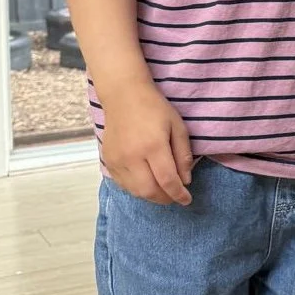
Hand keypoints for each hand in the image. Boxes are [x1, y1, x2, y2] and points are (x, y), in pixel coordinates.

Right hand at [100, 81, 193, 205]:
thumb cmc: (155, 109)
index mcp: (153, 146)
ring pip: (135, 191)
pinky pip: (123, 184)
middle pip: (150, 191)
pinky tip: (147, 182)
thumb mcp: (178, 127)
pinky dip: (137, 189)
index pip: (168, 181)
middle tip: (175, 197)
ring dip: (152, 196)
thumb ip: (183, 155)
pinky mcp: (108, 160)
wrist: (123, 95)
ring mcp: (117, 159)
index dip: (179, 194)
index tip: (187, 199)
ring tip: (163, 191)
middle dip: (166, 199)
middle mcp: (132, 156)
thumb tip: (185, 181)